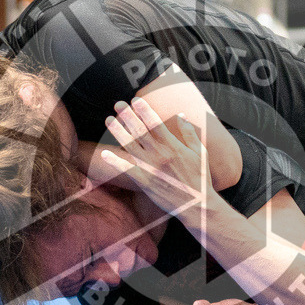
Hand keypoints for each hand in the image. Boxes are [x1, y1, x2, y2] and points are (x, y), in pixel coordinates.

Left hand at [99, 98, 212, 214]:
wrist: (198, 205)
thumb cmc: (200, 178)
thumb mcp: (200, 152)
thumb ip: (189, 133)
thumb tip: (181, 115)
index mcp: (174, 146)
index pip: (155, 123)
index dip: (144, 110)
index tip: (135, 100)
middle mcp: (161, 155)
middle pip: (140, 131)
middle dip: (128, 116)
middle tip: (118, 104)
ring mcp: (152, 168)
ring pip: (130, 146)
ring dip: (118, 132)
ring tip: (108, 120)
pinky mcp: (146, 182)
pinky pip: (127, 170)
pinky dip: (115, 161)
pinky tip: (104, 153)